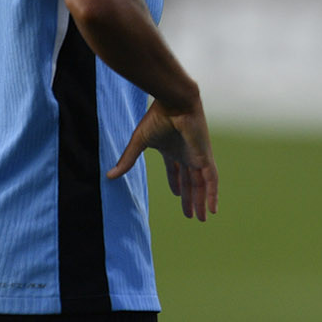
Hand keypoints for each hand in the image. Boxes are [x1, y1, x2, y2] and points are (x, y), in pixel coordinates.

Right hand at [108, 97, 218, 220]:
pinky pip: (212, 180)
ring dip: (201, 201)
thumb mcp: (139, 142)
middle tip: (191, 216)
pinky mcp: (205, 157)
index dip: (176, 184)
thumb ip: (127, 160)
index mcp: (172, 149)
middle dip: (190, 198)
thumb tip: (108, 176)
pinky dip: (213, 194)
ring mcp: (197, 156)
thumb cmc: (157, 117)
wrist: (175, 103)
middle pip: (190, 181)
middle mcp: (187, 154)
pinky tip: (213, 209)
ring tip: (202, 218)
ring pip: (201, 184)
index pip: (176, 171)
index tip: (176, 195)